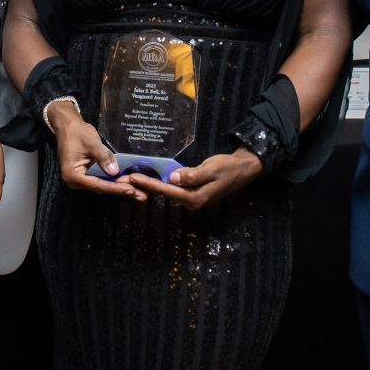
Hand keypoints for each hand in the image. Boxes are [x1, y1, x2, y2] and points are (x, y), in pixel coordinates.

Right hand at [49, 101, 144, 200]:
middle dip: (120, 190)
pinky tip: (127, 183)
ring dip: (118, 187)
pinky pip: (101, 180)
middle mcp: (74, 182)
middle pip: (101, 188)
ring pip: (102, 185)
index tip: (131, 190)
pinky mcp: (85, 176)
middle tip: (139, 194)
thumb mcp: (91, 143)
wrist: (67, 126)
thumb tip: (115, 171)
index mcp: (72, 175)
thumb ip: (103, 157)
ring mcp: (80, 180)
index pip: (98, 184)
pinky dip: (113, 181)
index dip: (115, 187)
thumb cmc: (76, 132)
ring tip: (137, 192)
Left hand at [129, 149, 262, 209]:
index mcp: (195, 198)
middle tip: (126, 180)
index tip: (133, 178)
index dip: (149, 184)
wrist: (243, 169)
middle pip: (164, 193)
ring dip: (151, 185)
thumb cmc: (228, 168)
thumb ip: (191, 175)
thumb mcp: (210, 169)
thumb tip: (172, 178)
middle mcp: (192, 201)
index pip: (167, 191)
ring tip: (134, 179)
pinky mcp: (193, 192)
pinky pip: (175, 188)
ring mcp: (193, 198)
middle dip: (145, 186)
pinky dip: (162, 183)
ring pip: (168, 191)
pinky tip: (151, 178)